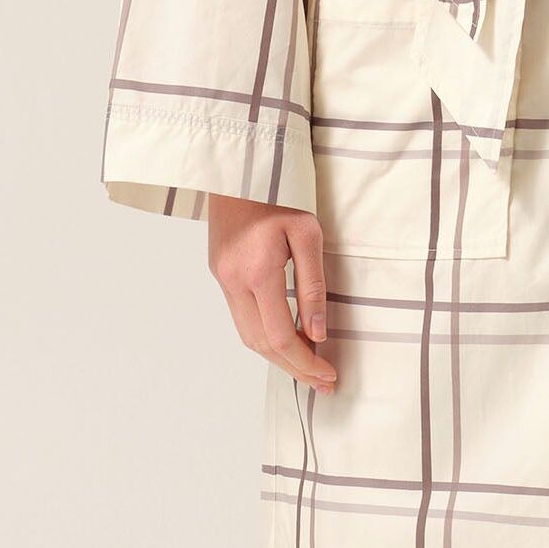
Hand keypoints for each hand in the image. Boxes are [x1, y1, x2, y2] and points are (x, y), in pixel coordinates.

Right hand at [208, 194, 338, 389]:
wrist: (242, 165)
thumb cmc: (282, 192)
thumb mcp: (309, 233)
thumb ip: (314, 286)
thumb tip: (318, 333)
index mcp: (257, 270)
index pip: (279, 336)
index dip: (305, 363)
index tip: (329, 375)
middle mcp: (232, 279)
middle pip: (260, 344)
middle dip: (293, 368)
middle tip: (322, 382)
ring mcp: (221, 276)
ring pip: (246, 334)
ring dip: (277, 356)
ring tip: (308, 366)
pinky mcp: (219, 271)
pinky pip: (241, 316)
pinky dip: (263, 335)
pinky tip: (286, 338)